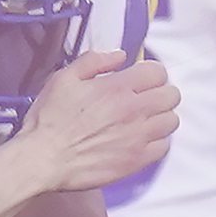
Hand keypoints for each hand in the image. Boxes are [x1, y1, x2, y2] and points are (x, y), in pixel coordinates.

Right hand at [15, 51, 177, 197]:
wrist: (43, 159)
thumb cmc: (49, 119)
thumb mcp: (64, 78)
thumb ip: (94, 61)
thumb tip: (120, 56)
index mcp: (118, 87)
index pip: (158, 72)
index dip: (151, 73)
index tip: (140, 80)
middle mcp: (134, 110)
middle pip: (171, 95)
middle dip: (160, 93)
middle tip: (145, 99)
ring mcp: (138, 137)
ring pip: (171, 121)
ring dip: (161, 117)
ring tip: (145, 120)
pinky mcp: (135, 160)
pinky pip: (163, 147)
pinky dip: (157, 142)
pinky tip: (141, 140)